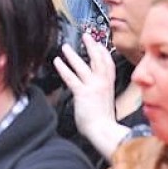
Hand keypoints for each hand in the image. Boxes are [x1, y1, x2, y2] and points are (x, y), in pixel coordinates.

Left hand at [53, 34, 129, 159]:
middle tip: (86, 36)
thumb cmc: (105, 123)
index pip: (108, 64)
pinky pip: (71, 78)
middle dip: (92, 46)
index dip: (104, 52)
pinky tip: (58, 61)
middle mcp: (102, 83)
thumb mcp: (108, 103)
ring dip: (73, 55)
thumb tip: (96, 93)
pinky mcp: (83, 93)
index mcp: (109, 86)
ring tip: (66, 47)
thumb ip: (102, 94)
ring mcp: (93, 87)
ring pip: (83, 66)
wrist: (105, 132)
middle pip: (98, 59)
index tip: (99, 44)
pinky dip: (64, 68)